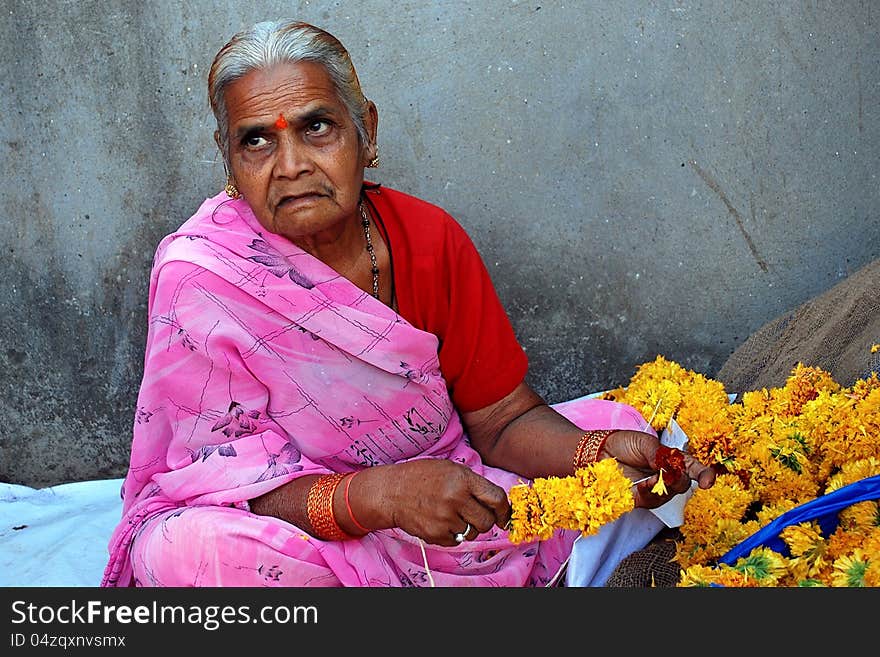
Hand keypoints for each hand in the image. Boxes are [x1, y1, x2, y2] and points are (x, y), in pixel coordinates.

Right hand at [378, 459, 510, 545]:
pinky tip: (441, 521)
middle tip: (474, 514)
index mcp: (463, 479)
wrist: (391, 492)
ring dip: (467, 527)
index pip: (496, 498)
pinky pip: (456, 541)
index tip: (503, 515)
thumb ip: (474, 484)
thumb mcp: (450, 469)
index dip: (504, 510)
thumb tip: (497, 504)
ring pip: (472, 533)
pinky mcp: (436, 534)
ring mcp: (445, 519)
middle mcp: (456, 499)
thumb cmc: (421, 477)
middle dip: (485, 520)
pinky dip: (453, 534)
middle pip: (487, 521)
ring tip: (452, 515)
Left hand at [598, 430, 715, 508]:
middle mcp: (666, 477)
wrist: (599, 452)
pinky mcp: (641, 500)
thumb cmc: (623, 444)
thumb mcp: (644, 443)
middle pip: (683, 484)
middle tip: (666, 470)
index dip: (704, 475)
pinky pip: (652, 501)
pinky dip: (650, 493)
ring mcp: (655, 490)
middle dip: (677, 478)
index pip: (694, 469)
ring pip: (669, 494)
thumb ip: (660, 455)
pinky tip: (643, 485)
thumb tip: (671, 466)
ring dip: (663, 487)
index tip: (708, 481)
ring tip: (651, 478)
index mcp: (672, 461)